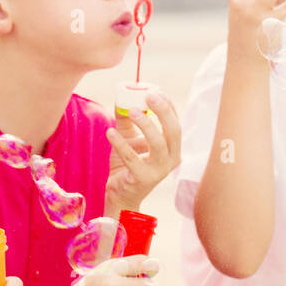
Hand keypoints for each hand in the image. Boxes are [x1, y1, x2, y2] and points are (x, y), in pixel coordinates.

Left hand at [106, 88, 181, 214]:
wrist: (119, 194)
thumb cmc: (127, 165)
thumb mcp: (128, 138)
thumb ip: (126, 119)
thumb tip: (122, 97)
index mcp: (172, 148)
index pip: (176, 123)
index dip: (169, 106)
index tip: (156, 90)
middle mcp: (171, 159)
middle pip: (174, 131)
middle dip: (163, 111)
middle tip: (149, 95)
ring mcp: (159, 171)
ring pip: (158, 144)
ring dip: (146, 125)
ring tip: (132, 111)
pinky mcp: (143, 179)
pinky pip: (132, 158)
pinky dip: (120, 143)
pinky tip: (109, 132)